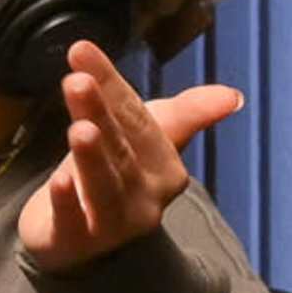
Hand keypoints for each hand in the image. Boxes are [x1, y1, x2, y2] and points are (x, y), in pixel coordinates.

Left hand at [13, 41, 244, 273]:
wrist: (82, 241)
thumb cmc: (117, 177)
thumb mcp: (149, 140)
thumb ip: (186, 113)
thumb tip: (234, 95)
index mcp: (165, 168)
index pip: (137, 119)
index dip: (110, 85)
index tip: (80, 51)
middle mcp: (145, 197)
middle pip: (121, 148)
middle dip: (100, 113)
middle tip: (78, 81)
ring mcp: (113, 223)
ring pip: (103, 185)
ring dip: (92, 157)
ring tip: (79, 129)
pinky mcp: (75, 241)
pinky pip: (74, 221)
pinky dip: (67, 202)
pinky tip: (58, 182)